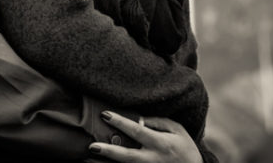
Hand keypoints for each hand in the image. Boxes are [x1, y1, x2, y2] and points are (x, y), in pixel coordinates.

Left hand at [86, 111, 200, 162]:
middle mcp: (153, 159)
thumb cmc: (185, 147)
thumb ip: (158, 122)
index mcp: (161, 143)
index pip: (137, 131)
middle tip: (91, 146)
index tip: (105, 114)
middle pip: (128, 156)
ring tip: (88, 158)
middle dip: (109, 151)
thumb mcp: (177, 129)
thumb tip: (139, 119)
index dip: (121, 122)